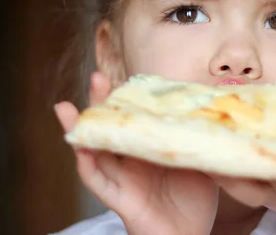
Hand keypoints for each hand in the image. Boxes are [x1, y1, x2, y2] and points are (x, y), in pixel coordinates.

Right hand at [55, 72, 218, 234]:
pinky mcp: (121, 200)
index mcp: (149, 147)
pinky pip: (99, 183)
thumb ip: (199, 139)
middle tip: (98, 77)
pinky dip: (87, 166)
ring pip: (94, 151)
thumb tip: (210, 112)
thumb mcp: (202, 161)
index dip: (128, 98)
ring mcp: (123, 179)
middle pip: (110, 127)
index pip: (134, 118)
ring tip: (65, 108)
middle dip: (101, 102)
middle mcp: (131, 160)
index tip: (130, 76)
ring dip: (80, 129)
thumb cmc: (195, 199)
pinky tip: (82, 149)